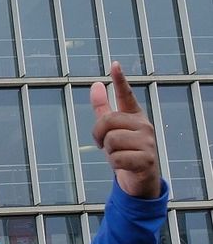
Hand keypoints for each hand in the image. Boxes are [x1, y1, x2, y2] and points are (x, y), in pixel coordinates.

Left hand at [90, 62, 160, 198]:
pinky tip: (124, 165)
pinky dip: (114, 165)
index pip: (126, 95)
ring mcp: (148, 142)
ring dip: (108, 152)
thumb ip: (103, 108)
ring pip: (111, 140)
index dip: (119, 80)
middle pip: (107, 121)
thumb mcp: (111, 129)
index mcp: (134, 115)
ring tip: (119, 155)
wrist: (140, 179)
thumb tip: (95, 84)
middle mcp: (144, 125)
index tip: (114, 64)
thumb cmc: (125, 150)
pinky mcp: (148, 159)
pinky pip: (116, 158)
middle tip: (105, 144)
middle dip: (98, 135)